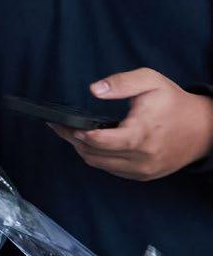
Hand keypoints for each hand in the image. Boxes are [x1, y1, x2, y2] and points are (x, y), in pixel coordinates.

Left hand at [50, 69, 212, 180]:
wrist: (203, 129)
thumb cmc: (173, 102)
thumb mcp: (150, 81)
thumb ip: (121, 83)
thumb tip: (94, 89)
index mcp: (141, 134)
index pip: (102, 141)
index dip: (80, 133)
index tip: (63, 123)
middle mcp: (141, 157)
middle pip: (95, 154)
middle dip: (73, 139)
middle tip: (58, 125)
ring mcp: (142, 170)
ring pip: (100, 165)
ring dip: (83, 149)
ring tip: (70, 132)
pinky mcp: (143, 175)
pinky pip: (112, 169)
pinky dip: (98, 157)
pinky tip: (90, 142)